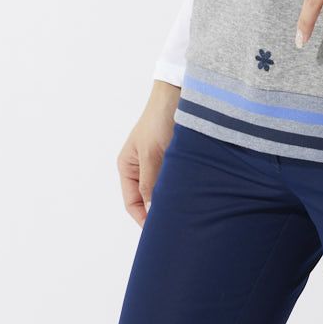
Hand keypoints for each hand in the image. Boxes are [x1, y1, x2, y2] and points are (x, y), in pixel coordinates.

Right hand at [116, 80, 178, 226]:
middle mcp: (142, 167)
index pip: (132, 203)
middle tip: (176, 225)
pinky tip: (195, 193)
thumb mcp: (152, 153)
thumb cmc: (159, 119)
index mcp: (127, 166)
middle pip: (148, 198)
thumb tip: (151, 211)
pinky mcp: (176, 156)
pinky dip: (183, 186)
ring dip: (173, 198)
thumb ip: (150, 183)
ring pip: (164, 189)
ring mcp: (159, 161)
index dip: (144, 219)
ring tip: (187, 212)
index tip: (159, 231)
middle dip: (160, 211)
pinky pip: (177, 178)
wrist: (179, 92)